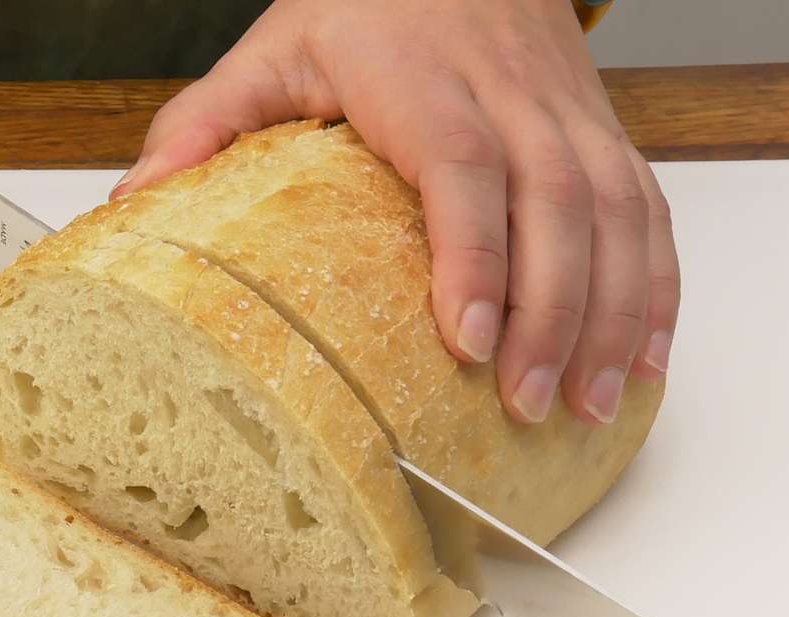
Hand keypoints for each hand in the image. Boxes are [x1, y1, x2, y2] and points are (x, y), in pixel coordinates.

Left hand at [116, 0, 677, 425]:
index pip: (462, 170)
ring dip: (611, 315)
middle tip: (524, 405)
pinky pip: (648, 210)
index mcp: (423, 81)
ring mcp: (568, 114)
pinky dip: (654, 286)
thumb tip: (134, 201)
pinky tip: (644, 355)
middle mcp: (511, 96)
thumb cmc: (366, 3)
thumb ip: (204, 123)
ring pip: (615, 214)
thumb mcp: (273, 47)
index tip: (465, 341)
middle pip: (554, 205)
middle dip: (550, 314)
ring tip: (588, 403)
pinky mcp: (602, 130)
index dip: (473, 257)